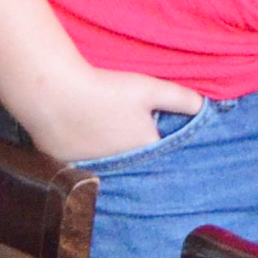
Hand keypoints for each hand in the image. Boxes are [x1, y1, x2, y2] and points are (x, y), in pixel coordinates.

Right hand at [21, 57, 205, 162]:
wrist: (53, 93)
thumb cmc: (105, 89)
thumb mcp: (150, 89)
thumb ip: (181, 99)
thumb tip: (204, 107)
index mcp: (145, 149)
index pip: (160, 151)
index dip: (159, 139)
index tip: (153, 128)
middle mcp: (121, 168)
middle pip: (133, 159)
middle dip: (134, 149)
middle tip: (124, 128)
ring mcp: (91, 169)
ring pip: (106, 163)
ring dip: (107, 152)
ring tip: (100, 128)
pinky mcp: (65, 166)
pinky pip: (79, 163)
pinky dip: (82, 152)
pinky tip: (78, 134)